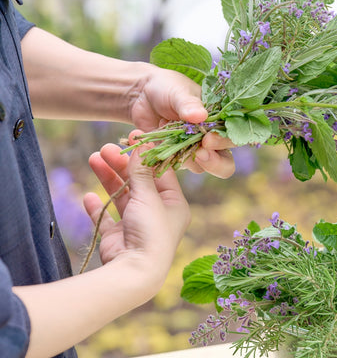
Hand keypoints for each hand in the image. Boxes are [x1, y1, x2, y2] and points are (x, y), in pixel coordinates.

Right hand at [83, 131, 189, 279]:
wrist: (135, 272)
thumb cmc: (150, 232)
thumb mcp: (148, 196)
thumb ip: (141, 171)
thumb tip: (142, 143)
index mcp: (174, 204)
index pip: (161, 173)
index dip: (146, 155)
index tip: (132, 138)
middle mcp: (158, 214)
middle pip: (139, 182)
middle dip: (122, 164)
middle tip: (106, 148)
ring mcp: (138, 225)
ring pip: (122, 196)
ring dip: (108, 178)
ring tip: (93, 158)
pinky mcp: (119, 237)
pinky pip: (107, 217)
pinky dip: (98, 206)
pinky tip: (88, 196)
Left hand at [128, 64, 235, 177]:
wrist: (140, 95)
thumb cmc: (166, 88)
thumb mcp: (178, 91)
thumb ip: (188, 104)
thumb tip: (200, 116)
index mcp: (221, 119)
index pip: (234, 136)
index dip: (225, 142)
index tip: (208, 140)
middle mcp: (213, 137)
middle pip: (226, 161)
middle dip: (215, 162)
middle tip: (200, 153)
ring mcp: (196, 150)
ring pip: (204, 168)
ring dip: (190, 160)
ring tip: (171, 145)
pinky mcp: (178, 157)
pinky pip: (178, 166)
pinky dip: (169, 160)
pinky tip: (157, 145)